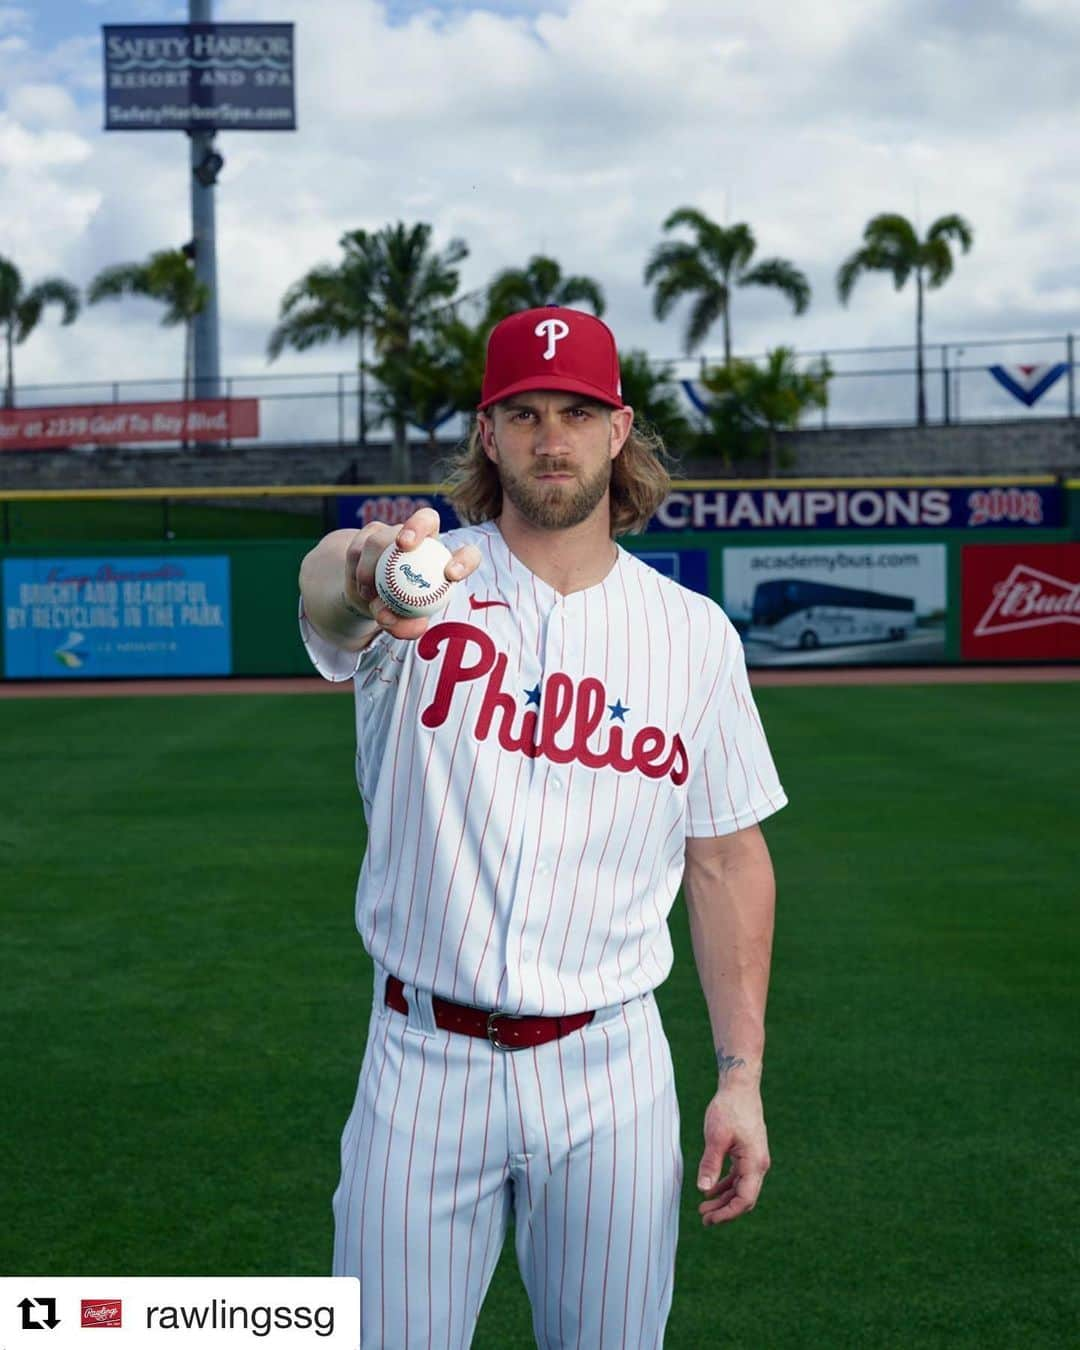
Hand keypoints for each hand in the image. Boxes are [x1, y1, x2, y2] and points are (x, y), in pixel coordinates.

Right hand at [345, 507, 481, 641]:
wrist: (368, 600)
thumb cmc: (397, 611)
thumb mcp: (404, 623)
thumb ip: (409, 626)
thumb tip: (414, 624)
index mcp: (444, 561)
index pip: (466, 554)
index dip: (464, 559)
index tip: (451, 575)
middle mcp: (423, 540)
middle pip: (427, 517)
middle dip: (417, 526)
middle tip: (404, 545)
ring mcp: (393, 533)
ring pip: (382, 538)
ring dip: (372, 564)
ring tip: (369, 593)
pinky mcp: (368, 535)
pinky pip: (359, 548)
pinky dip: (358, 569)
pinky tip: (362, 589)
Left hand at [695, 1087, 769, 1226]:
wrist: (740, 1088)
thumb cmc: (729, 1109)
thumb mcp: (715, 1137)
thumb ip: (710, 1164)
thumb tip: (703, 1189)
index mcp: (754, 1163)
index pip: (744, 1199)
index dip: (727, 1213)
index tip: (709, 1219)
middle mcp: (758, 1164)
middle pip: (744, 1197)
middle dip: (724, 1210)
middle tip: (703, 1219)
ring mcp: (754, 1159)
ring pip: (741, 1188)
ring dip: (724, 1199)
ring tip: (703, 1209)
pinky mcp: (748, 1153)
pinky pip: (738, 1176)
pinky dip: (726, 1185)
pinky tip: (711, 1191)